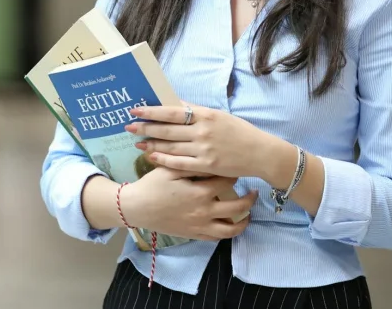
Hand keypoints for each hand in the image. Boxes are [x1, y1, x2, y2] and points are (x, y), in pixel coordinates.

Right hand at [119, 166, 256, 241]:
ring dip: (244, 221)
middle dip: (249, 199)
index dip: (235, 173)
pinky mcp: (194, 235)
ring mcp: (200, 225)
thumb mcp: (169, 168)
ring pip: (231, 229)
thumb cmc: (152, 185)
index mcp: (199, 191)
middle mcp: (204, 211)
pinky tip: (232, 224)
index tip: (239, 168)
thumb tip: (208, 153)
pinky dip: (228, 232)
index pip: (227, 180)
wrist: (137, 208)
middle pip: (237, 206)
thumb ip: (190, 162)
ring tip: (249, 213)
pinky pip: (217, 238)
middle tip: (254, 191)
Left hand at [126, 103, 273, 178]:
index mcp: (206, 115)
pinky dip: (164, 159)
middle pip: (168, 129)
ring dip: (151, 144)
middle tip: (128, 126)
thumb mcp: (219, 116)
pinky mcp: (206, 166)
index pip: (173, 112)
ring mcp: (204, 150)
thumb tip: (175, 105)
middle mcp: (203, 131)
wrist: (260, 153)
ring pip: (171, 147)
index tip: (136, 110)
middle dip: (146, 127)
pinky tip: (152, 156)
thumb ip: (197, 112)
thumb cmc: (239, 132)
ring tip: (137, 142)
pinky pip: (180, 163)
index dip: (152, 111)